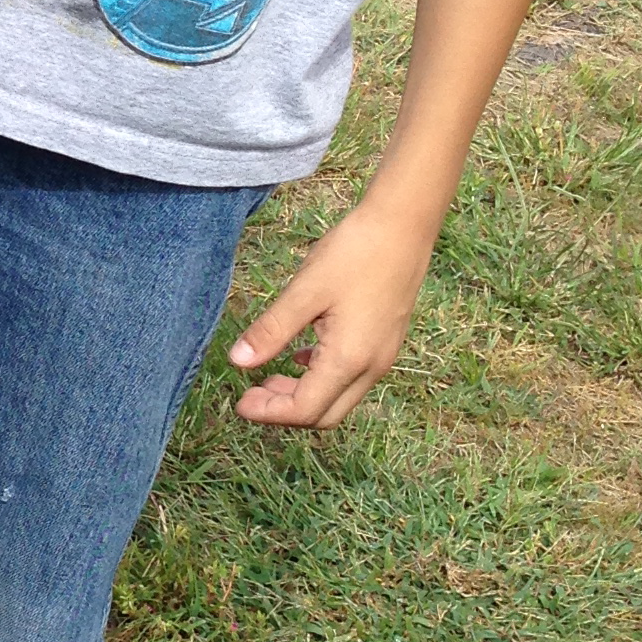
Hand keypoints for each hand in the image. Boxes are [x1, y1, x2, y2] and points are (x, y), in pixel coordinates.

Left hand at [228, 200, 439, 427]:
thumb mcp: (305, 290)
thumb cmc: (355, 253)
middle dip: (285, 411)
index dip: (269, 412)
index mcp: (349, 360)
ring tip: (268, 378)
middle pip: (325, 414)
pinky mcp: (384, 342)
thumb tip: (238, 361)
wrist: (403, 227)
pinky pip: (350, 377)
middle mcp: (371, 368)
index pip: (305, 409)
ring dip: (303, 395)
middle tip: (250, 394)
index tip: (239, 402)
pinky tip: (300, 356)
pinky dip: (321, 378)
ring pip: (339, 398)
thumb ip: (272, 330)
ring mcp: (382, 356)